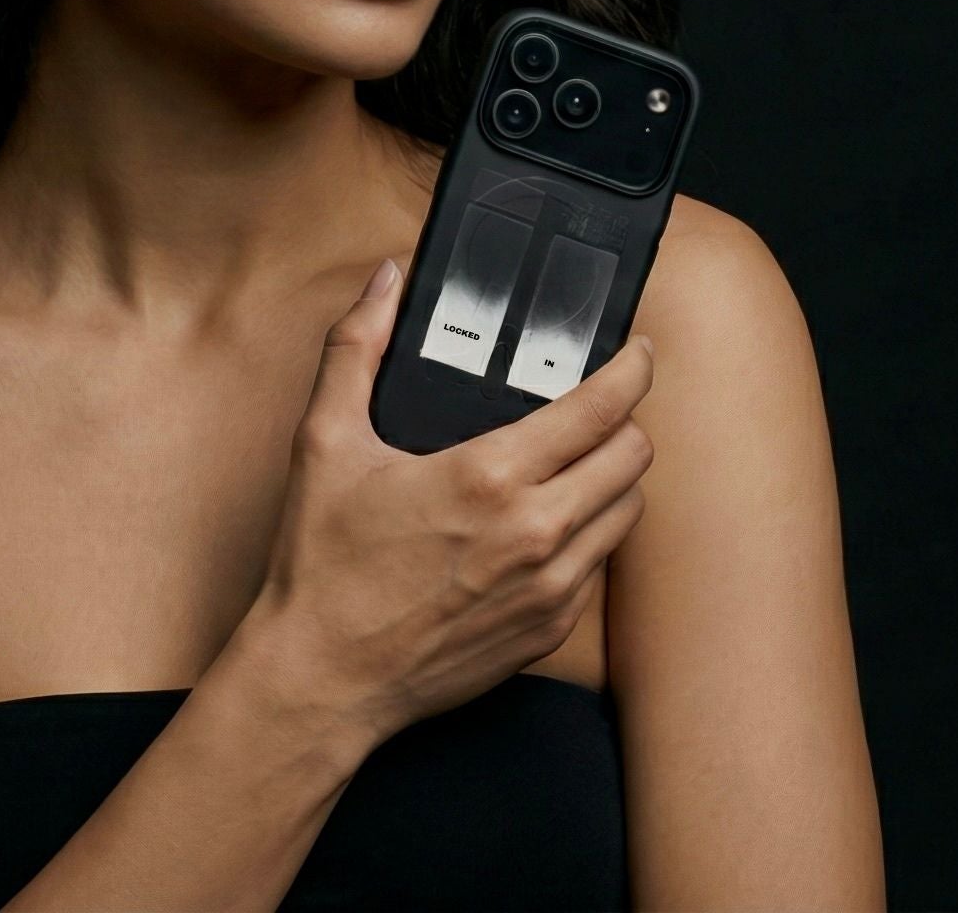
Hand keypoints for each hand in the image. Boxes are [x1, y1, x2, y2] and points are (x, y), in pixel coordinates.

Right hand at [241, 255, 655, 743]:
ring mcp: (550, 589)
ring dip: (613, 479)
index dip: (632, 369)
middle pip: (634, 457)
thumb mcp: (325, 442)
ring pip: (627, 512)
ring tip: (579, 463)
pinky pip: (598, 567)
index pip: (603, 406)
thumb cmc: (323, 564)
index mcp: (490, 476)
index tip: (634, 353)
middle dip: (626, 420)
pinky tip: (548, 525)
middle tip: (601, 407)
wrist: (323, 676)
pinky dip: (588, 536)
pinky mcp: (548, 632)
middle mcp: (536, 533)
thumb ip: (356, 347)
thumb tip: (386, 282)